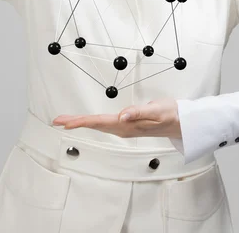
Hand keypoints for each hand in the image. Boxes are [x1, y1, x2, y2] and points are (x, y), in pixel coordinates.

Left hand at [52, 98, 181, 138]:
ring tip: (66, 120)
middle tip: (56, 120)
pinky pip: (104, 124)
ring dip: (82, 122)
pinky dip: (92, 122)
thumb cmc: (170, 114)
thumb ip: (139, 112)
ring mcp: (124, 127)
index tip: (64, 122)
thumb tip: (121, 116)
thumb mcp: (157, 111)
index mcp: (127, 125)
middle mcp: (123, 128)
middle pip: (94, 124)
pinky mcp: (127, 124)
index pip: (98, 122)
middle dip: (75, 122)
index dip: (80, 121)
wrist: (182, 122)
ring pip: (98, 125)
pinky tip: (88, 121)